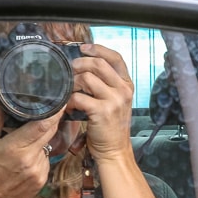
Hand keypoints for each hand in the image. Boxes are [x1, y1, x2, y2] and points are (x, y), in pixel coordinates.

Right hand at [0, 96, 61, 197]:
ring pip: (48, 145)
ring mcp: (38, 171)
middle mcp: (30, 159)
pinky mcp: (42, 180)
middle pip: (50, 132)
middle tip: (51, 109)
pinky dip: (40, 154)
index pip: (42, 125)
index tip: (60, 101)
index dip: (54, 112)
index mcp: (15, 147)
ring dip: (42, 139)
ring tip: (27, 141)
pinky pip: (46, 160)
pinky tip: (27, 157)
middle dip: (52, 120)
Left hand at [65, 43, 134, 161]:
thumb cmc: (111, 126)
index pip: (115, 58)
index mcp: (127, 85)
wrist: (114, 150)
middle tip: (71, 70)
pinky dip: (70, 100)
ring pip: (87, 78)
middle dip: (80, 64)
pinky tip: (70, 106)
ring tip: (70, 91)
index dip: (98, 49)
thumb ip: (106, 84)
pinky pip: (79, 97)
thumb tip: (85, 66)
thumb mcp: (116, 101)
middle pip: (98, 64)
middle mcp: (123, 90)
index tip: (84, 47)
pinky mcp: (102, 111)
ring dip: (73, 83)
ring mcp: (114, 100)